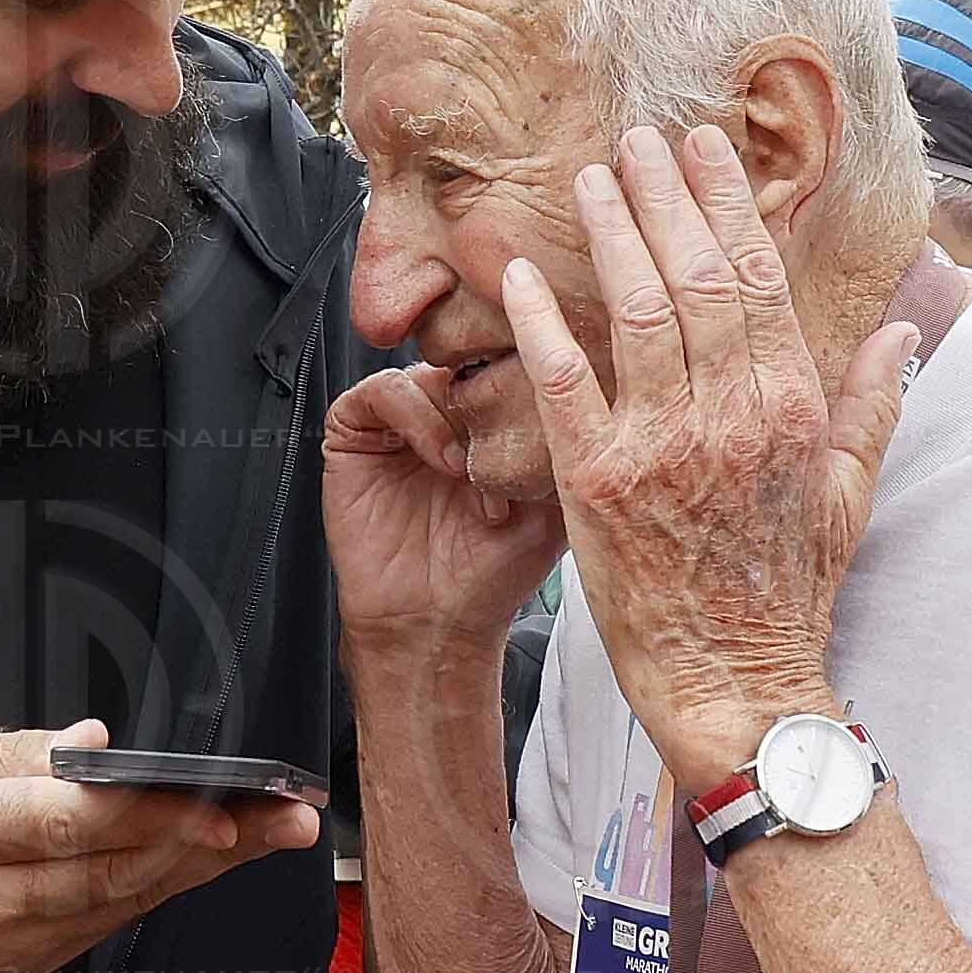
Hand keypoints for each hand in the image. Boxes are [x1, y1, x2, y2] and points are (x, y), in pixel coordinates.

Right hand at [0, 720, 319, 972]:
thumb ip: (12, 752)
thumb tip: (95, 744)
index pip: (57, 822)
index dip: (141, 816)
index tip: (211, 802)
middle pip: (108, 871)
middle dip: (203, 842)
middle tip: (281, 819)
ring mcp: (6, 948)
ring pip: (119, 904)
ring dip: (200, 869)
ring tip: (269, 834)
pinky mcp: (27, 972)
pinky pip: (105, 926)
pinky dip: (160, 891)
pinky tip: (208, 863)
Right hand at [325, 362, 566, 649]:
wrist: (434, 623)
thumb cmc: (495, 570)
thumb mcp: (563, 498)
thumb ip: (582, 440)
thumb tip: (614, 386)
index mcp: (497, 412)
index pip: (516, 349)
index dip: (538, 355)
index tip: (561, 372)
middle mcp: (451, 406)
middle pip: (473, 349)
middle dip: (498, 385)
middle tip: (517, 424)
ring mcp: (405, 414)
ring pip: (433, 366)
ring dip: (459, 416)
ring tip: (475, 472)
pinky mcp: (357, 427)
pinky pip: (385, 390)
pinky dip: (418, 419)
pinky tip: (444, 462)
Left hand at [502, 125, 911, 790]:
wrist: (735, 683)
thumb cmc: (787, 592)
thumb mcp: (848, 494)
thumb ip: (870, 402)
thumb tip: (904, 326)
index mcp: (792, 408)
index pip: (757, 281)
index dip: (727, 207)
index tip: (705, 153)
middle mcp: (731, 414)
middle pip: (695, 278)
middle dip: (667, 197)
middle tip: (640, 139)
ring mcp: (663, 446)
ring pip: (636, 314)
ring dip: (612, 236)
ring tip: (591, 179)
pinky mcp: (599, 484)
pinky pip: (564, 385)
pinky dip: (541, 324)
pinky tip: (519, 274)